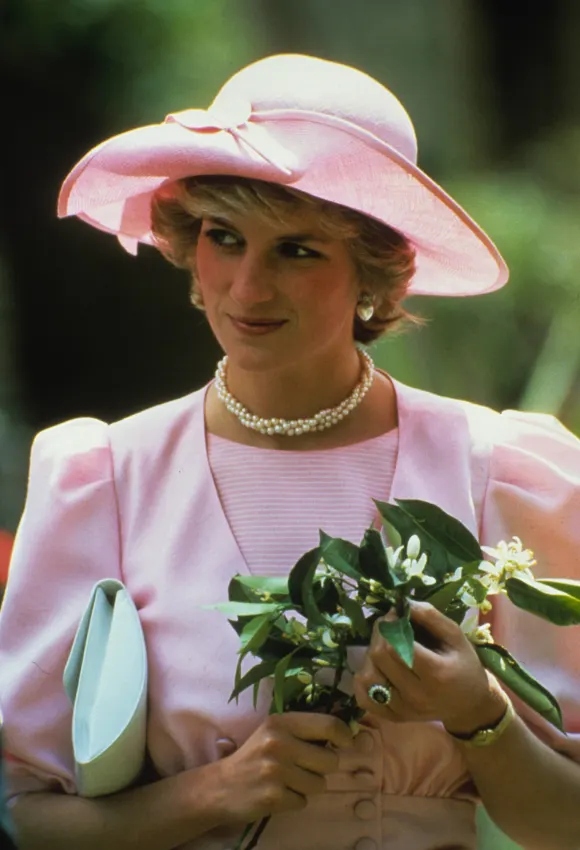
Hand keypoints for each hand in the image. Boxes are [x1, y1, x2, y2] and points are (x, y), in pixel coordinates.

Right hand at [213, 712, 352, 823]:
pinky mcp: (273, 797)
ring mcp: (276, 771)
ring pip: (320, 783)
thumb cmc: (255, 756)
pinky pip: (304, 801)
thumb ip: (304, 732)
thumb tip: (347, 735)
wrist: (221, 786)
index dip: (344, 735)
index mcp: (281, 722)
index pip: (328, 725)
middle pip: (330, 760)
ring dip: (309, 786)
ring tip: (288, 781)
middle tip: (305, 767)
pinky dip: (295, 800)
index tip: (346, 743)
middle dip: (323, 767)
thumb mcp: (275, 733)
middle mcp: (279, 743)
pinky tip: (278, 793)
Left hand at [353, 601, 506, 732]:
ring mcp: (403, 710)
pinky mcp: (393, 718)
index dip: (390, 624)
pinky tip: (378, 669)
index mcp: (435, 674)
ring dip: (370, 656)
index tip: (396, 615)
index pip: (395, 647)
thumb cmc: (464, 665)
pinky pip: (364, 698)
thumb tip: (403, 603)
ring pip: (367, 678)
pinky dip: (364, 681)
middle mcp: (417, 696)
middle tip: (389, 627)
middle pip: (379, 658)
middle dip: (380, 635)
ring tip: (384, 648)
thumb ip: (431, 617)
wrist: (469, 704)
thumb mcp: (456, 636)